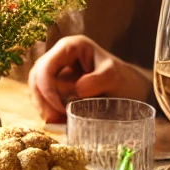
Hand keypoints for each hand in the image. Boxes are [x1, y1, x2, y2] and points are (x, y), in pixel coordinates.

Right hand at [29, 35, 151, 123]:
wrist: (133, 91)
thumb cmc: (125, 80)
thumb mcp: (115, 77)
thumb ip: (97, 80)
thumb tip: (77, 90)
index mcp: (71, 47)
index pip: (46, 66)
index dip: (47, 88)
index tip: (60, 108)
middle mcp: (60, 56)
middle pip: (37, 77)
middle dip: (43, 100)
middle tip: (55, 120)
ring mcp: (57, 71)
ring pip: (37, 89)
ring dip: (44, 107)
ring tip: (58, 123)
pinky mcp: (57, 87)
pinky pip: (44, 98)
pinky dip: (49, 111)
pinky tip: (60, 122)